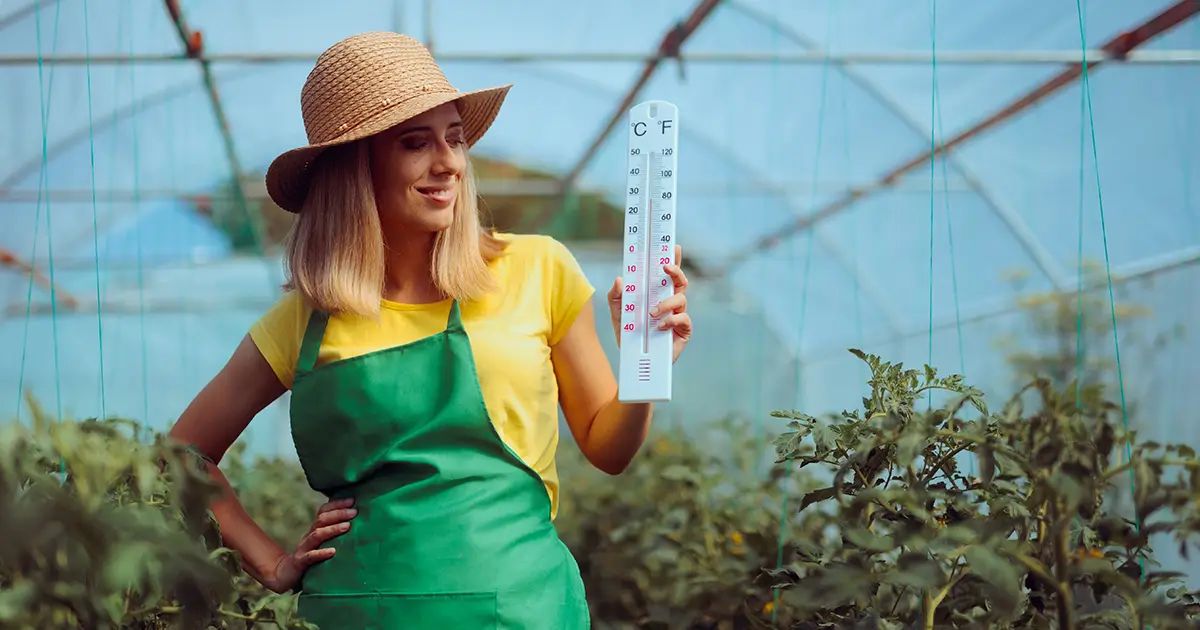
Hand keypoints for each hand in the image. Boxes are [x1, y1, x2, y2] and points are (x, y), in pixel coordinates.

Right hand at [264, 497, 356, 592]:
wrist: (285, 575)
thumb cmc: (310, 558)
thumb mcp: (321, 543)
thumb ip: (333, 533)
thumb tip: (355, 523)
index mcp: (314, 530)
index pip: (324, 512)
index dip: (336, 504)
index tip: (352, 500)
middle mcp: (308, 536)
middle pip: (321, 520)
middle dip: (338, 514)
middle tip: (354, 511)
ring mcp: (304, 548)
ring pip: (317, 535)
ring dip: (332, 529)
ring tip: (347, 526)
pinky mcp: (300, 562)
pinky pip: (310, 556)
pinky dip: (321, 553)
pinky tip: (333, 551)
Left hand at [606, 244, 692, 362]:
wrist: (635, 360)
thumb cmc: (629, 334)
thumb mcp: (617, 314)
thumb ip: (615, 297)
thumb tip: (620, 280)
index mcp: (658, 295)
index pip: (667, 275)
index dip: (673, 260)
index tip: (672, 247)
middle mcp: (671, 303)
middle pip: (680, 282)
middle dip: (676, 271)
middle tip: (665, 267)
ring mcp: (679, 316)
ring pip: (681, 299)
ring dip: (666, 303)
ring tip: (652, 312)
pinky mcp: (683, 331)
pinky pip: (683, 319)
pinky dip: (671, 319)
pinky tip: (660, 326)